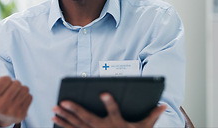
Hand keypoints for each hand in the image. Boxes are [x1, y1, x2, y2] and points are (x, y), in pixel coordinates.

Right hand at [0, 75, 32, 126]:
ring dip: (20, 90)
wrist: (1, 118)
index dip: (5, 80)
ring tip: (14, 96)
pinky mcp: (22, 114)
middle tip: (8, 92)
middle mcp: (1, 106)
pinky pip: (29, 97)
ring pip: (24, 89)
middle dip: (14, 85)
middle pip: (16, 83)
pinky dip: (26, 97)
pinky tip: (19, 102)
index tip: (1, 87)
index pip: (6, 78)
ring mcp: (12, 111)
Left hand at [52, 93, 166, 127]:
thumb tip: (163, 104)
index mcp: (118, 124)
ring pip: (77, 126)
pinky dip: (63, 125)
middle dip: (75, 110)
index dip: (109, 102)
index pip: (114, 111)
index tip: (103, 92)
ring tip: (54, 109)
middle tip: (63, 102)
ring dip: (65, 117)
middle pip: (88, 119)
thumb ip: (153, 116)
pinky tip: (54, 119)